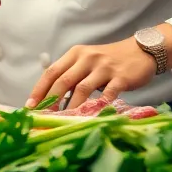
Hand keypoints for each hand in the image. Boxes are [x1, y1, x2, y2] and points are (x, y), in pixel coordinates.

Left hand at [27, 39, 157, 109]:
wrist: (141, 51)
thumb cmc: (109, 60)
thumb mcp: (87, 61)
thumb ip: (71, 75)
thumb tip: (50, 99)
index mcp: (75, 54)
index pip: (52, 72)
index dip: (39, 89)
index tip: (30, 105)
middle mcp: (87, 58)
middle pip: (64, 81)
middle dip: (51, 101)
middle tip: (43, 117)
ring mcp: (104, 68)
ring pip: (83, 89)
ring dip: (71, 107)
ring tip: (63, 121)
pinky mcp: (121, 77)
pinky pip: (108, 93)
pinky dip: (99, 105)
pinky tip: (92, 116)